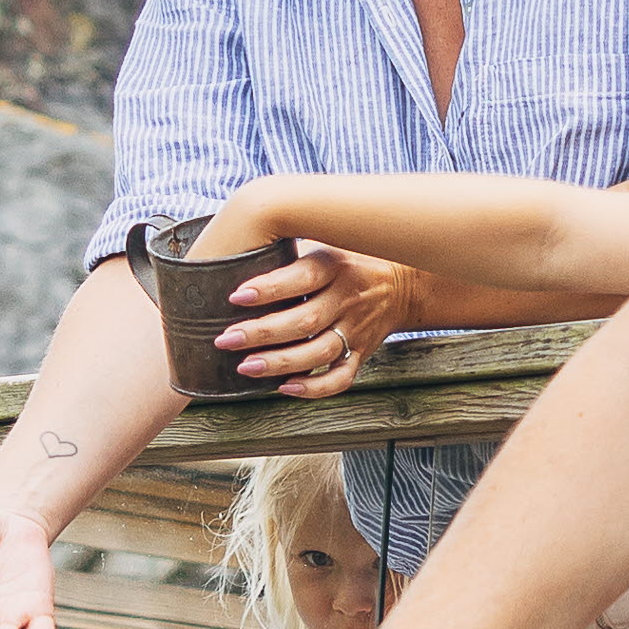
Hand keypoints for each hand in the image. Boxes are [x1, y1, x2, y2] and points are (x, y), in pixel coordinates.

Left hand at [211, 237, 426, 399]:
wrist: (402, 281)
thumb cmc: (347, 258)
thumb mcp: (327, 240)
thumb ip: (291, 248)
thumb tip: (234, 249)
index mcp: (335, 265)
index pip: (303, 277)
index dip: (270, 288)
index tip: (236, 296)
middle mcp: (347, 298)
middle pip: (306, 320)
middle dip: (263, 333)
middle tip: (226, 340)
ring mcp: (356, 328)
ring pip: (319, 351)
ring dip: (281, 363)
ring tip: (245, 367)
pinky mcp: (361, 352)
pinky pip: (341, 377)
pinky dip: (315, 387)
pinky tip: (286, 387)